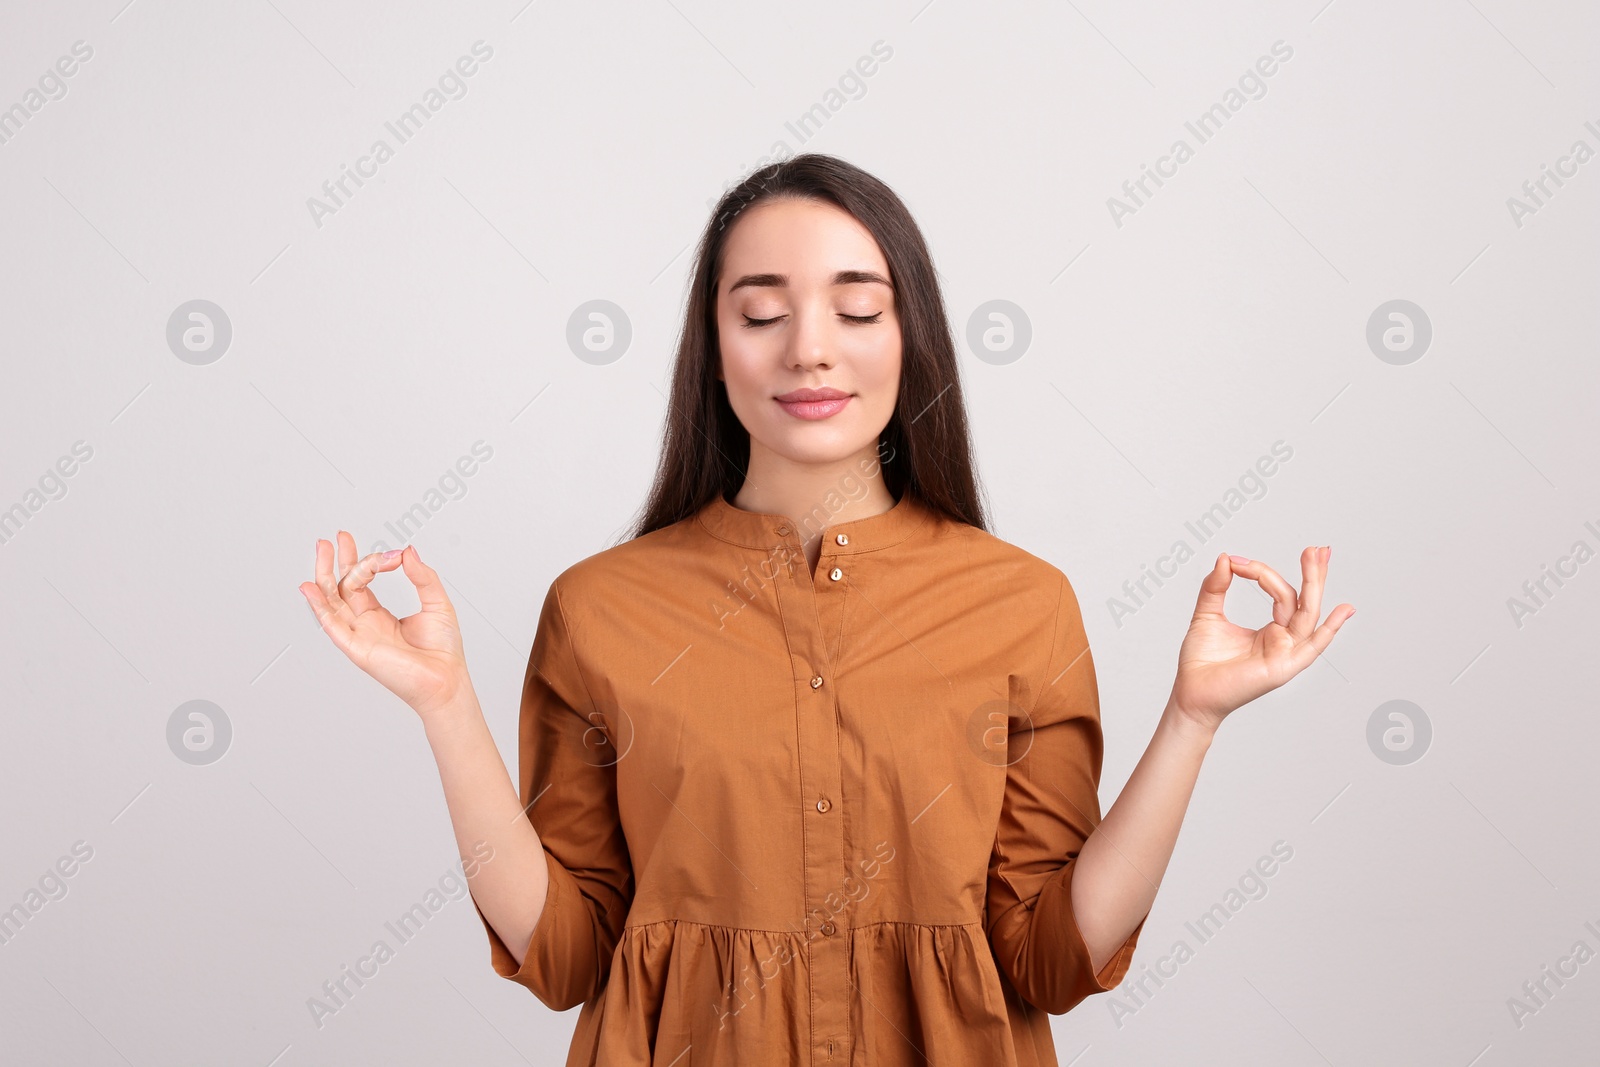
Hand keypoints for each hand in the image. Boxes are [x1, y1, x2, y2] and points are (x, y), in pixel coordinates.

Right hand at [298, 532, 469, 718]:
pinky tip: (311, 587)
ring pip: (332, 602)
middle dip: (337, 561)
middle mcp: (365, 625)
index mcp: (380, 616)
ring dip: (324, 575)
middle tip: (337, 537)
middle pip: (341, 588)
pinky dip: (319, 606)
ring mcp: (359, 636)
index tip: (392, 553)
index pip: (362, 583)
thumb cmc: (443, 650)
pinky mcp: (357, 649)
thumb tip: (407, 551)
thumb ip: (422, 576)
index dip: (369, 562)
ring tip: (322, 548)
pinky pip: (332, 626)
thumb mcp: (436, 603)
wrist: (446, 680)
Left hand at [1168, 546, 1354, 735]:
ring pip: (1306, 614)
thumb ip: (1216, 587)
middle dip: (1312, 573)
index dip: (1261, 572)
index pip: (1279, 593)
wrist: (1190, 692)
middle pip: (1304, 601)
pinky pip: (1310, 647)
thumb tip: (1225, 559)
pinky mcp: (1282, 667)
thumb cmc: (1200, 661)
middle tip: (1316, 548)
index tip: (1236, 561)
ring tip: (1317, 556)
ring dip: (1313, 584)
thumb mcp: (1206, 614)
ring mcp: (1285, 654)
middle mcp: (1283, 640)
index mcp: (1270, 630)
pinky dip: (1328, 629)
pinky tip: (1344, 611)